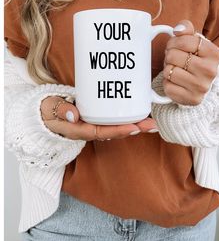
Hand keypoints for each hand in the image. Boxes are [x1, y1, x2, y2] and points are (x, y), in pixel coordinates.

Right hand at [40, 96, 157, 139]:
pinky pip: (112, 120)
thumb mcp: (50, 109)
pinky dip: (125, 118)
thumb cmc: (47, 111)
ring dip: (133, 124)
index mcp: (78, 129)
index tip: (135, 127)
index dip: (118, 130)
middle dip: (134, 128)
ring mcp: (92, 124)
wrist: (44, 113)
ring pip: (115, 126)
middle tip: (152, 125)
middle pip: (114, 131)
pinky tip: (136, 113)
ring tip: (150, 121)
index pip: (101, 131)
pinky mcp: (95, 118)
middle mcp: (88, 129)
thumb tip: (74, 115)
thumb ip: (60, 110)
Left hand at [163, 20, 218, 104]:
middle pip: (173, 56)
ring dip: (168, 69)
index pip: (185, 41)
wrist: (202, 84)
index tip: (175, 46)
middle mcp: (210, 71)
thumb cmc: (195, 60)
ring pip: (169, 71)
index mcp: (214, 54)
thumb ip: (186, 29)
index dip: (174, 42)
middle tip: (174, 59)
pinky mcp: (192, 99)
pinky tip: (176, 82)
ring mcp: (202, 87)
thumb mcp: (195, 42)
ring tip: (176, 70)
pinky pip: (168, 87)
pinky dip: (168, 83)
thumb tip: (178, 29)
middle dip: (169, 56)